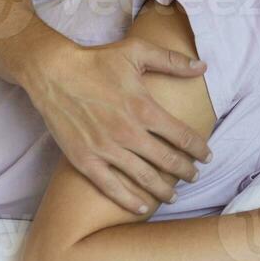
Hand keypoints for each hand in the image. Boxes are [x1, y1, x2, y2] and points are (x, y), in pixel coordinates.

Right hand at [19, 36, 211, 213]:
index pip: (182, 136)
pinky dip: (128, 200)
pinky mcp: (84, 159)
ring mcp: (106, 148)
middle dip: (185, 172)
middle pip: (167, 161)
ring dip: (163, 190)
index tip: (207, 156)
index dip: (198, 149)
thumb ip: (172, 60)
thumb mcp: (136, 52)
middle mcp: (128, 132)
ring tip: (174, 195)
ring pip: (143, 178)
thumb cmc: (95, 60)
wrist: (52, 72)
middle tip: (194, 177)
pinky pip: (111, 187)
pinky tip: (142, 208)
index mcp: (144, 108)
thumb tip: (203, 66)